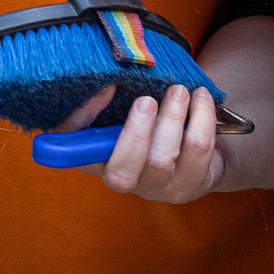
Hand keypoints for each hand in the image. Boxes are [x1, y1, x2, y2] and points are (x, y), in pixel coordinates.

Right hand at [52, 85, 226, 203]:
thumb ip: (112, 99)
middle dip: (136, 132)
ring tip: (180, 91)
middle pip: (122, 172)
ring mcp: (157, 188)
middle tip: (148, 99)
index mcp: (96, 159)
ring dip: (172, 118)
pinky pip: (197, 151)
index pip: (71, 151)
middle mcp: (122, 180)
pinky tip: (201, 99)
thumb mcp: (126, 112)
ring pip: (162, 159)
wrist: (194, 152)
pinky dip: (201, 118)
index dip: (80, 124)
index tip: (105, 90)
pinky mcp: (188, 185)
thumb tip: (107, 85)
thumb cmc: (150, 125)